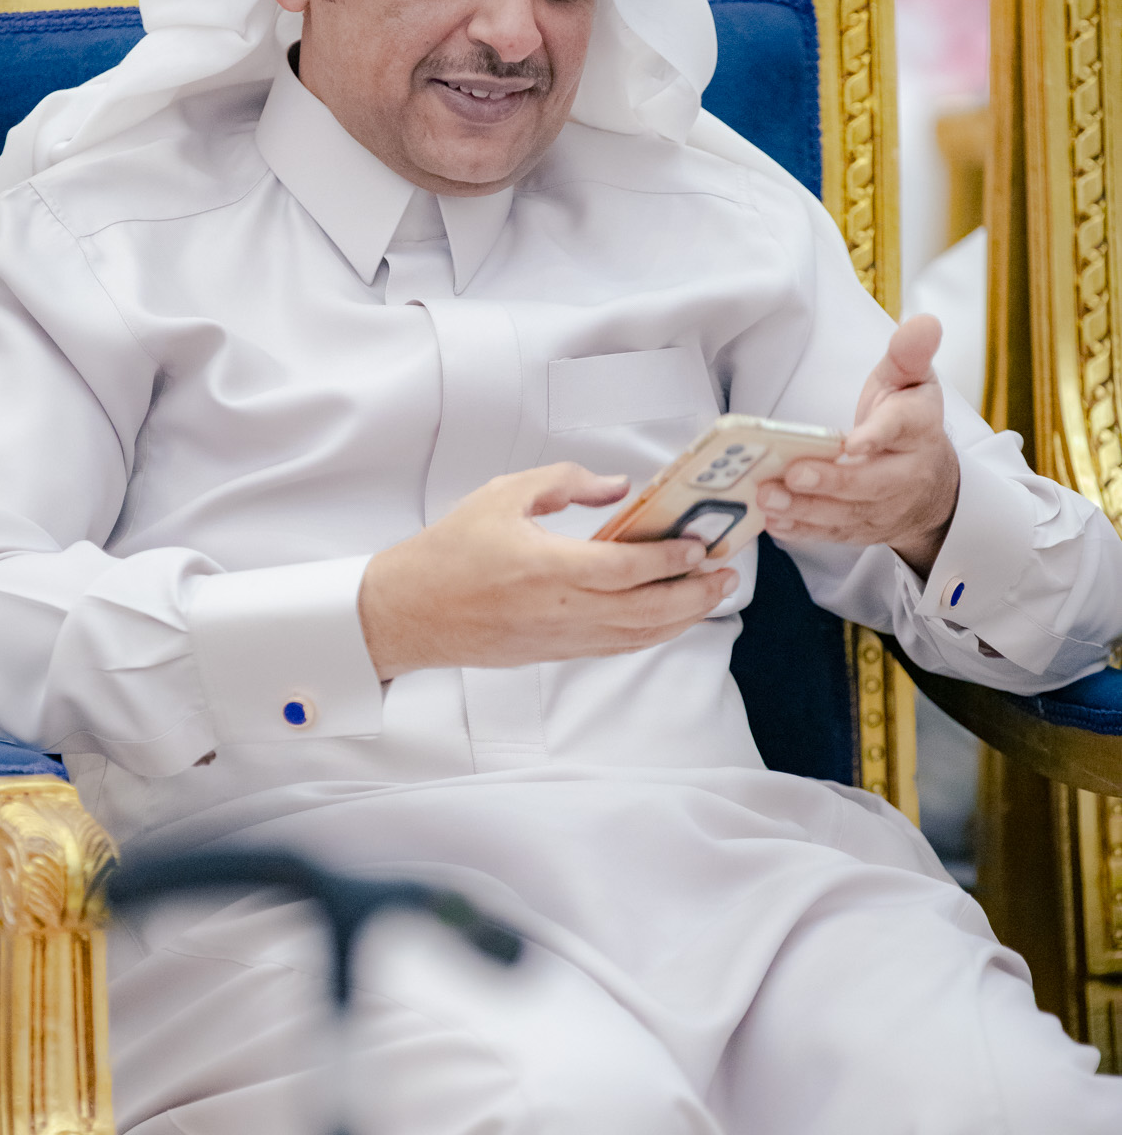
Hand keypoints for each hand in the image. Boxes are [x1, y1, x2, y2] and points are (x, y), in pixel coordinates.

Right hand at [358, 463, 737, 681]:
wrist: (409, 612)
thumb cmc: (448, 553)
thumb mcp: (502, 495)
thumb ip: (565, 481)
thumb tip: (618, 487)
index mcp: (545, 567)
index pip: (625, 568)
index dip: (669, 559)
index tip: (700, 545)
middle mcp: (558, 610)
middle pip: (645, 610)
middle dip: (694, 594)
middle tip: (725, 574)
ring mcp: (558, 638)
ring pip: (637, 635)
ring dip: (681, 618)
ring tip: (710, 595)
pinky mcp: (554, 653)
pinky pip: (615, 647)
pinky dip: (650, 634)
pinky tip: (669, 619)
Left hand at [756, 315, 959, 577]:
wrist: (931, 484)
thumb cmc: (908, 422)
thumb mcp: (912, 381)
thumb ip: (909, 354)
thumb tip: (923, 323)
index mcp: (918, 430)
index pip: (901, 430)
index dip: (877, 436)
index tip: (853, 442)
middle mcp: (906, 475)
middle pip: (871, 483)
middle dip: (831, 481)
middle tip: (793, 473)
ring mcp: (884, 509)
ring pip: (847, 514)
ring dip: (805, 509)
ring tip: (768, 497)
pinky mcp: (862, 530)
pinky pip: (832, 535)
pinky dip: (802, 531)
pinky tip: (773, 521)